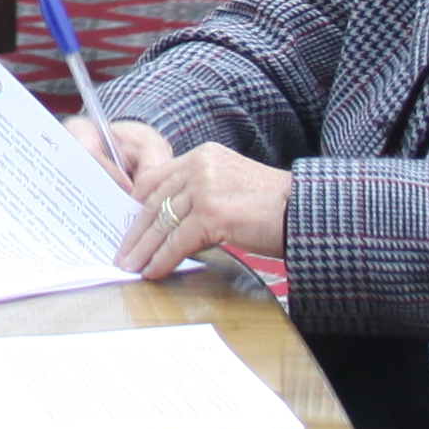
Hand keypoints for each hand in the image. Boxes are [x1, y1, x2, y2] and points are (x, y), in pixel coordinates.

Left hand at [99, 118, 290, 276]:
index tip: (128, 228)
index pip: (157, 179)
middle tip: (122, 253)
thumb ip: (200, 194)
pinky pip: (178, 241)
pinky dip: (163, 259)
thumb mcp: (230, 186)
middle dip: (135, 232)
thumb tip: (171, 223)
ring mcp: (206, 187)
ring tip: (131, 268)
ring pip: (162, 223)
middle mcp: (200, 165)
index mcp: (203, 156)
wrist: (305, 211)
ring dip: (144, 250)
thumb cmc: (274, 206)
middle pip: (154, 201)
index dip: (137, 206)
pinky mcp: (213, 213)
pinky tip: (154, 272)